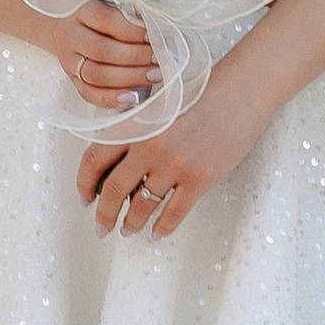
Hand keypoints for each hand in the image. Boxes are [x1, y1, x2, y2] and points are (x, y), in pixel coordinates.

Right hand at [60, 0, 159, 108]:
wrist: (71, 33)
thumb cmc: (103, 21)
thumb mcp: (113, 10)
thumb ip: (131, 19)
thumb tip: (159, 34)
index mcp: (83, 13)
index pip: (105, 20)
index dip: (131, 30)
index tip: (153, 36)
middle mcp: (71, 37)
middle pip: (101, 50)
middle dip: (135, 56)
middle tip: (158, 59)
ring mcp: (70, 62)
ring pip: (97, 75)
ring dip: (129, 77)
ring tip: (154, 76)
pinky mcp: (74, 82)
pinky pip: (90, 94)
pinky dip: (112, 98)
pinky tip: (133, 98)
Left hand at [78, 79, 263, 238]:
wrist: (240, 92)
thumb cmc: (201, 95)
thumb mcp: (159, 106)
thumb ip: (137, 132)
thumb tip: (121, 169)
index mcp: (134, 125)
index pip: (94, 159)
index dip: (84, 184)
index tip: (85, 200)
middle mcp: (149, 146)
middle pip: (112, 190)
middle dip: (104, 215)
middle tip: (102, 227)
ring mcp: (174, 164)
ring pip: (141, 206)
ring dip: (131, 224)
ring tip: (128, 231)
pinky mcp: (199, 178)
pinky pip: (173, 213)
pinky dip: (161, 228)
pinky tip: (156, 233)